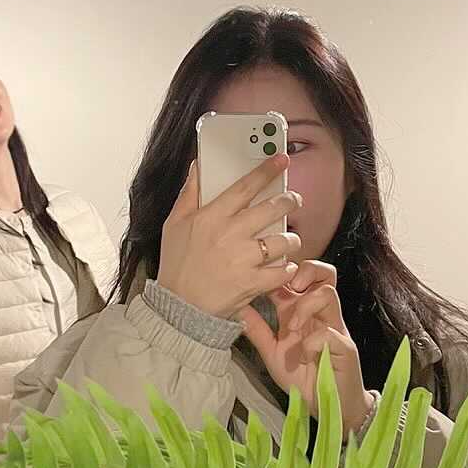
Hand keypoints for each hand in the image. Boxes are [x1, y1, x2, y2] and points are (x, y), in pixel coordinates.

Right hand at [157, 155, 301, 318]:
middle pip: (272, 209)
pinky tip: (283, 266)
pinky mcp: (252, 283)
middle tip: (293, 201)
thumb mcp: (174, 224)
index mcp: (212, 217)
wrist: (178, 308)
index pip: (245, 186)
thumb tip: (197, 166)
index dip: (266, 170)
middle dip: (289, 201)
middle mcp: (230, 235)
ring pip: (284, 241)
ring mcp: (243, 260)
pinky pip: (283, 271)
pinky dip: (287, 269)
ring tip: (288, 241)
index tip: (281, 160)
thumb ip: (189, 193)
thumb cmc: (177, 265)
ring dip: (291, 239)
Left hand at [239, 260, 373, 435]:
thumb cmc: (303, 378)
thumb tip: (236, 308)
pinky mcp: (344, 348)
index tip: (265, 276)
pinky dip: (313, 342)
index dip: (284, 269)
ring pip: (329, 294)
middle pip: (325, 274)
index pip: (301, 277)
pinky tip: (304, 355)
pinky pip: (330, 333)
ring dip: (306, 306)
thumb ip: (257, 330)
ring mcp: (334, 330)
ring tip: (292, 327)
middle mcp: (320, 316)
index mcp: (303, 313)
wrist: (328, 407)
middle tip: (291, 286)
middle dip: (308, 270)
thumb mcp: (272, 352)